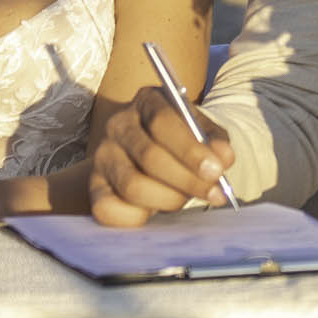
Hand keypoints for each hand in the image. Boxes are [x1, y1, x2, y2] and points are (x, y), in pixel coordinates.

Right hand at [89, 86, 234, 226]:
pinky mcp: (94, 186)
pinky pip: (109, 209)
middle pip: (149, 155)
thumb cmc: (181, 141)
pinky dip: (137, 217)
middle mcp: (118, 124)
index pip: (162, 122)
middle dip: (187, 180)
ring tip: (185, 199)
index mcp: (147, 101)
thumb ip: (215, 141)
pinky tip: (155, 212)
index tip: (217, 171)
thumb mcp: (202, 132)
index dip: (190, 150)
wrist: (151, 155)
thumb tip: (224, 158)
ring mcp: (102, 156)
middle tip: (213, 193)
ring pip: (132, 185)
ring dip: (168, 199)